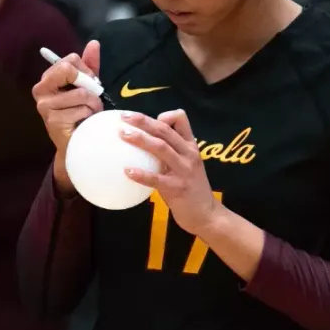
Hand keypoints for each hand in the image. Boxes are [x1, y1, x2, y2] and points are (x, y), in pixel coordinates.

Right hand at [32, 40, 103, 191]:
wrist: (77, 144)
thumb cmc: (81, 113)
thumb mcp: (87, 86)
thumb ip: (89, 66)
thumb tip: (94, 43)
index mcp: (47, 79)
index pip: (69, 60)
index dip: (86, 71)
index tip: (90, 84)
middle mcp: (40, 90)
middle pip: (68, 70)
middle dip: (88, 84)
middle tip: (92, 97)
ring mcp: (45, 107)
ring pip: (81, 93)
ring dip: (93, 104)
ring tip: (88, 113)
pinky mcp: (53, 121)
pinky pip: (82, 109)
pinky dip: (90, 116)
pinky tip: (84, 123)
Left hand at [119, 110, 219, 235]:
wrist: (207, 214)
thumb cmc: (191, 189)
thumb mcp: (186, 165)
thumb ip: (170, 153)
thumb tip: (144, 143)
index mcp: (190, 146)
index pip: (181, 120)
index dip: (164, 115)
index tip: (144, 120)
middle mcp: (189, 154)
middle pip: (165, 130)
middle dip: (144, 121)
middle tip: (124, 117)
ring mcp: (184, 170)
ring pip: (161, 148)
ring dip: (141, 139)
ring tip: (123, 134)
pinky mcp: (178, 188)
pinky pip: (156, 179)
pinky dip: (141, 174)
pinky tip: (127, 171)